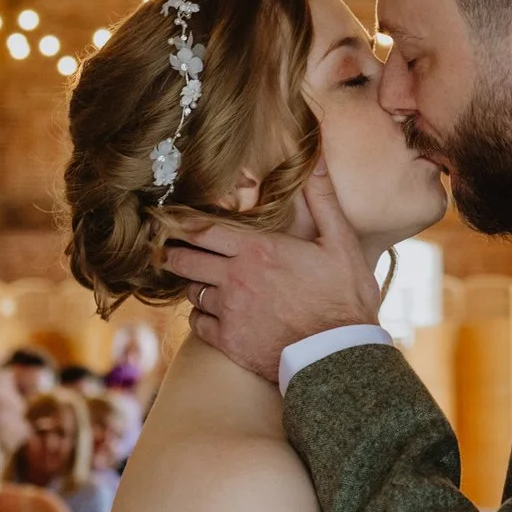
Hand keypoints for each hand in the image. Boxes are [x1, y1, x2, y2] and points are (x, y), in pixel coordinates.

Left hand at [167, 164, 385, 381]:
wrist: (338, 355)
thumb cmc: (344, 298)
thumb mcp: (340, 242)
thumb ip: (322, 199)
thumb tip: (316, 156)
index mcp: (258, 249)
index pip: (203, 230)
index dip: (181, 224)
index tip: (167, 221)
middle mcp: (236, 278)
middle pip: (185, 260)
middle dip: (174, 253)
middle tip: (169, 251)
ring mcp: (229, 311)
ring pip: (191, 292)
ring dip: (193, 285)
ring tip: (199, 282)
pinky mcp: (229, 341)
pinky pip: (198, 324)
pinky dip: (201, 317)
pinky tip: (212, 314)